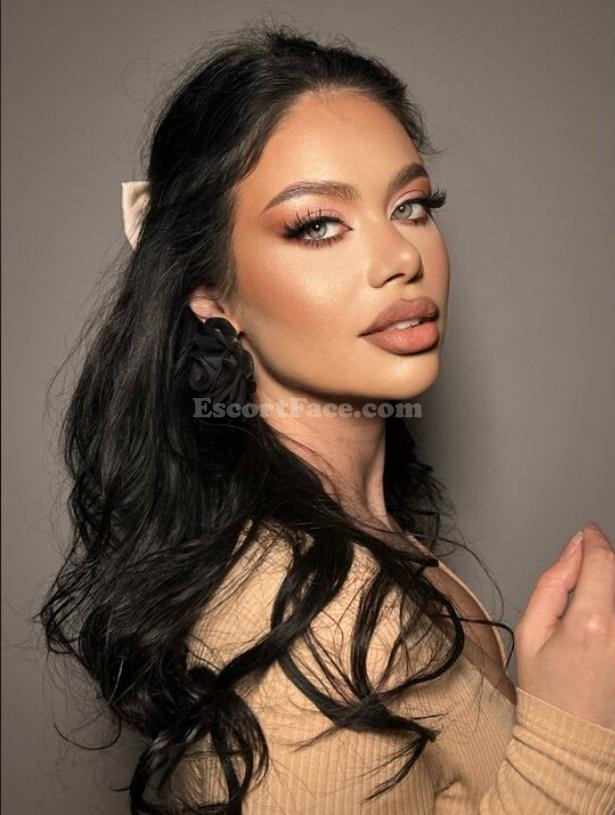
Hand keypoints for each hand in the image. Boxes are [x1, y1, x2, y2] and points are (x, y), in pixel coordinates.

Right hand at [515, 521, 614, 728]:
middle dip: (603, 562)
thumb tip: (573, 549)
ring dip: (609, 585)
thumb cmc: (548, 689)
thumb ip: (553, 583)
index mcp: (591, 624)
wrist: (573, 736)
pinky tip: (600, 617)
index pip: (602, 560)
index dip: (594, 540)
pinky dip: (611, 605)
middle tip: (581, 572)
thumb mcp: (531, 630)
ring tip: (591, 601)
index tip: (587, 533)